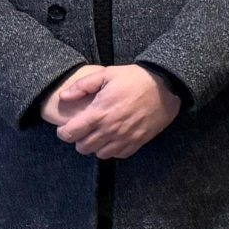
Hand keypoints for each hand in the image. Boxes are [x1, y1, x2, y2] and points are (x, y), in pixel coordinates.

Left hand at [54, 64, 180, 159]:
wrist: (166, 85)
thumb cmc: (135, 78)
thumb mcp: (106, 74)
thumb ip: (82, 86)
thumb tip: (63, 97)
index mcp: (99, 113)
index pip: (70, 134)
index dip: (64, 133)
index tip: (66, 128)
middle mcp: (110, 129)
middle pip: (83, 148)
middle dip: (79, 140)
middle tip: (84, 131)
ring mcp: (125, 137)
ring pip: (100, 154)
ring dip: (96, 147)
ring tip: (99, 136)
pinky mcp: (138, 141)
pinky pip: (119, 154)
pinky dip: (114, 150)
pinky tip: (115, 139)